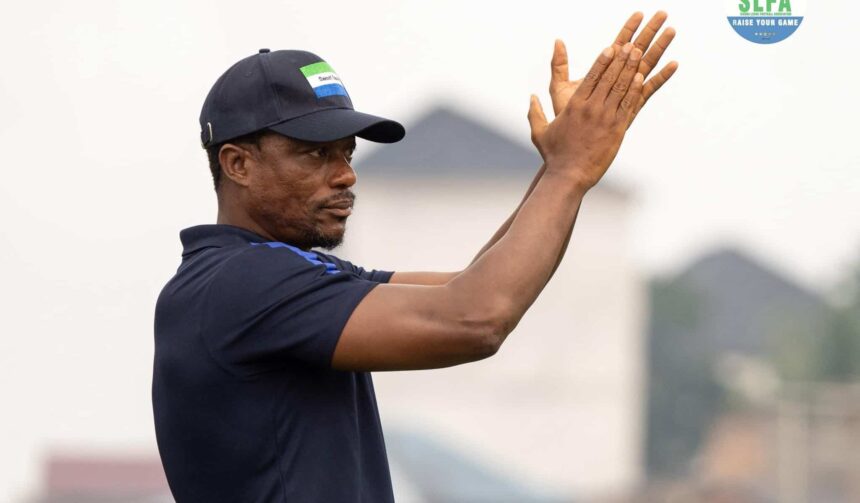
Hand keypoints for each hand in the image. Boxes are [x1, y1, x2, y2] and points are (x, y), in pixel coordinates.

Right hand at [528, 43, 643, 190]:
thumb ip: (535, 113)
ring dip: (630, 70)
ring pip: (620, 88)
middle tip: (629, 46)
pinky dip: (634, 90)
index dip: (603, 61)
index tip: (611, 48)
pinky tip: (640, 78)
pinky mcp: (617, 130)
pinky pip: (628, 105)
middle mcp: (591, 109)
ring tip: (637, 55)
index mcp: (574, 106)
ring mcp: (605, 118)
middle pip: (608, 78)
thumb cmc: (554, 156)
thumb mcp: (539, 133)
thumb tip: (531, 98)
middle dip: (620, 60)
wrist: (569, 175)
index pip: (592, 77)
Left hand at [549, 11, 677, 126]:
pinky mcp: (630, 108)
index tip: (639, 12)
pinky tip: (673, 64)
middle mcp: (615, 82)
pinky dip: (661, 77)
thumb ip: (560, 65)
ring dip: (659, 48)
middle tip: (663, 13)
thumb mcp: (559, 88)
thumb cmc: (564, 118)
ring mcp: (624, 94)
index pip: (617, 45)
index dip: (628, 29)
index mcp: (601, 74)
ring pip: (645, 66)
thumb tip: (558, 41)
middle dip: (648, 31)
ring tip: (671, 30)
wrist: (570, 146)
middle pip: (635, 51)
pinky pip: (648, 90)